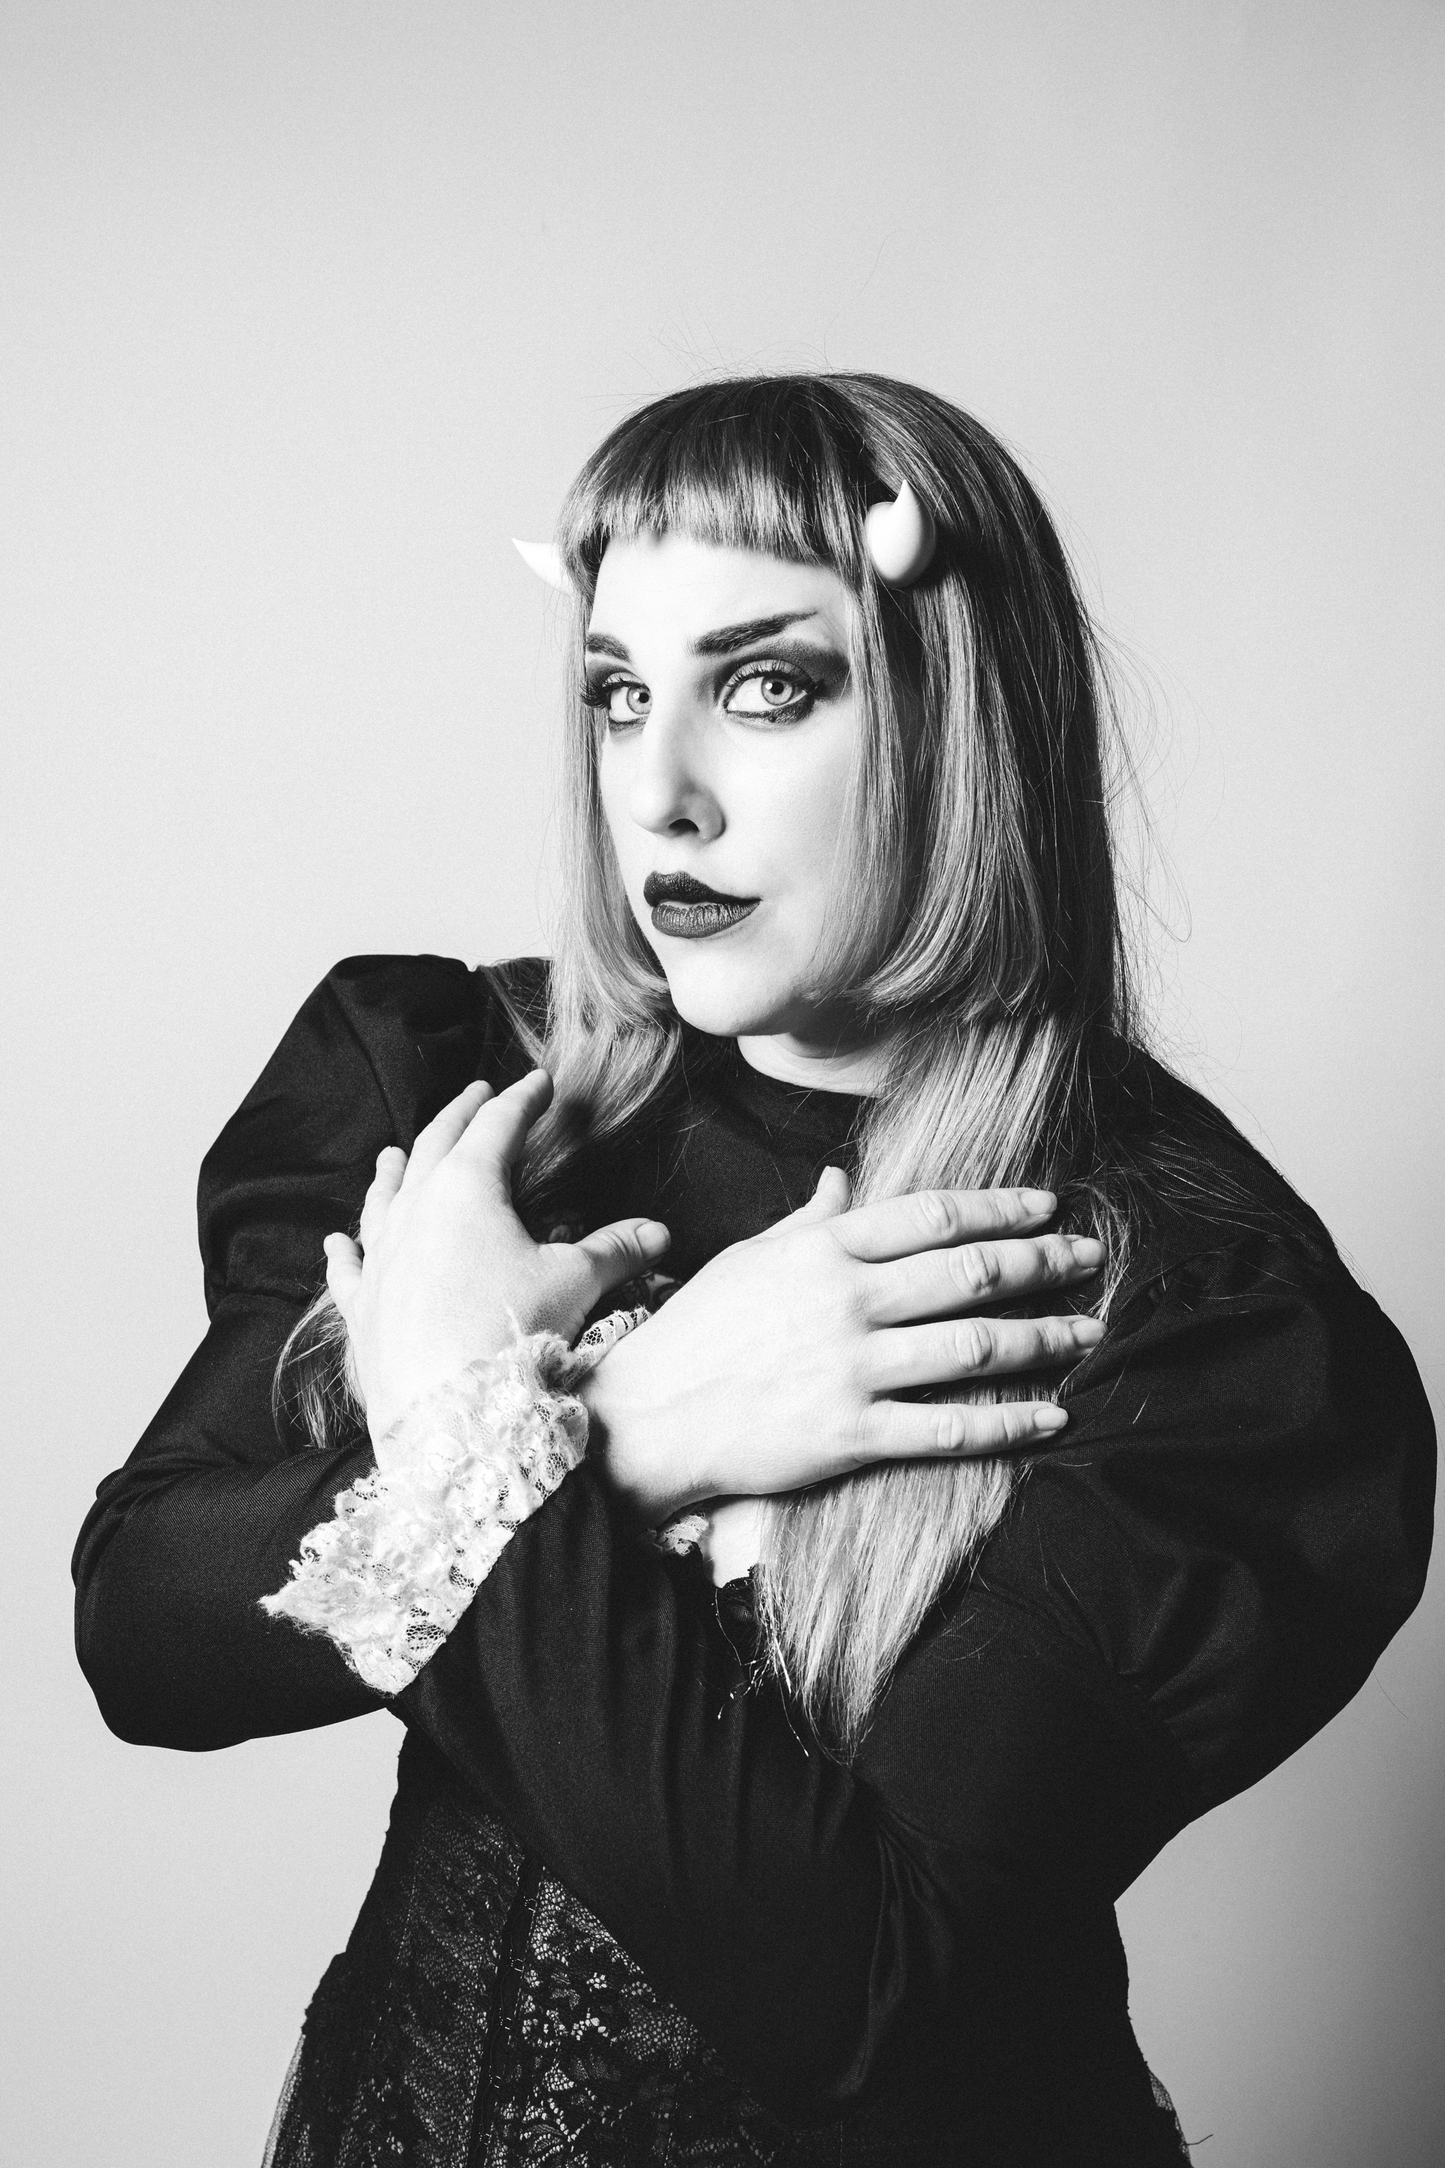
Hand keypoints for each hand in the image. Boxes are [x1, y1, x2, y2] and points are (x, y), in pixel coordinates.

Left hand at [322, 1071, 669, 1445]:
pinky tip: (335, 1242)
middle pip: (436, 1144)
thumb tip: (658, 1232)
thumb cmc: (511, 1333)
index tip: (538, 1084)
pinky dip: (343, 1250)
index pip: (497, 1125)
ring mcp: (379, 1256)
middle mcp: (413, 1208)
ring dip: (392, 1169)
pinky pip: (348, 1267)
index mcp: (467, 1186)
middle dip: (460, 1115)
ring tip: (394, 1152)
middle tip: (477, 1094)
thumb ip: (615, 1250)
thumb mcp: (575, 1283)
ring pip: (382, 1197)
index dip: (521, 1100)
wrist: (449, 1410)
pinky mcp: (361, 1305)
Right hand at [580, 1171, 1104, 1523]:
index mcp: (822, 1249)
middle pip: (969, 1272)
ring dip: (1044, 1337)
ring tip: (1090, 1331)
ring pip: (973, 1345)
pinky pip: (948, 1427)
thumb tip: (846, 1178)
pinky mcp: (851, 1433)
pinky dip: (1009, 1422)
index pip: (932, 1215)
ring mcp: (851, 1367)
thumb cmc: (698, 1331)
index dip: (1000, 1208)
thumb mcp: (750, 1258)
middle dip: (1042, 1263)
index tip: (1048, 1207)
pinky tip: (1052, 1415)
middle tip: (1093, 1258)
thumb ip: (810, 1220)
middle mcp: (845, 1300)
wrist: (647, 1416)